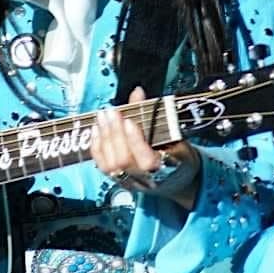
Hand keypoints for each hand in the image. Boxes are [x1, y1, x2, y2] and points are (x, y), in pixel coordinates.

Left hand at [90, 87, 201, 208]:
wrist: (173, 176)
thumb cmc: (176, 153)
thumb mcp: (174, 134)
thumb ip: (154, 114)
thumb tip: (137, 92)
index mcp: (166, 168)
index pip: (147, 160)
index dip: (135, 140)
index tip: (129, 121)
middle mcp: (145, 178)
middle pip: (124, 160)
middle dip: (115, 133)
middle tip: (111, 112)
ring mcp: (129, 180)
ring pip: (110, 164)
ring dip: (104, 137)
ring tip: (102, 117)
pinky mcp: (117, 179)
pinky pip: (102, 165)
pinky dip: (97, 145)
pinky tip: (97, 129)